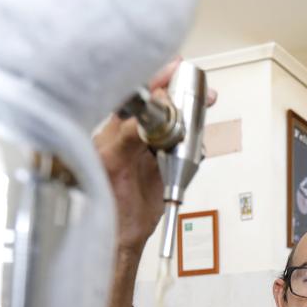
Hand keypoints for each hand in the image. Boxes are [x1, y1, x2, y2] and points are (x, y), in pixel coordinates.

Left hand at [93, 57, 218, 251]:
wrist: (119, 237)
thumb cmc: (102, 203)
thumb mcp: (112, 163)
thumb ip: (129, 134)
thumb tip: (153, 110)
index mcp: (112, 130)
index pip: (137, 96)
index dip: (156, 80)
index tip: (175, 68)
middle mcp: (130, 135)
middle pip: (160, 105)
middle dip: (180, 94)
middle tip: (199, 92)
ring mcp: (147, 150)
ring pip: (174, 123)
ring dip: (190, 118)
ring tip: (204, 111)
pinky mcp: (161, 165)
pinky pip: (181, 146)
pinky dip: (193, 143)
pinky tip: (196, 144)